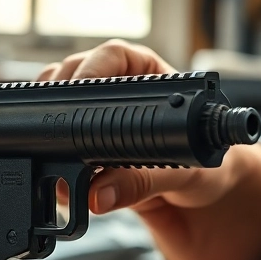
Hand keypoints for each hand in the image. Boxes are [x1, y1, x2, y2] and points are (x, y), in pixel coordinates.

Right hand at [39, 40, 260, 259]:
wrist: (206, 203)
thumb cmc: (209, 169)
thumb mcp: (185, 173)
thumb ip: (144, 182)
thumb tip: (97, 194)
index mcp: (152, 78)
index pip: (115, 56)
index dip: (91, 67)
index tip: (76, 88)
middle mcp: (120, 93)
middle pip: (75, 77)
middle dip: (58, 98)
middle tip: (55, 126)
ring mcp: (100, 121)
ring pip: (59, 109)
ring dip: (50, 131)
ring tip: (55, 159)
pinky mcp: (89, 154)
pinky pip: (60, 149)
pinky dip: (52, 162)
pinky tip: (58, 180)